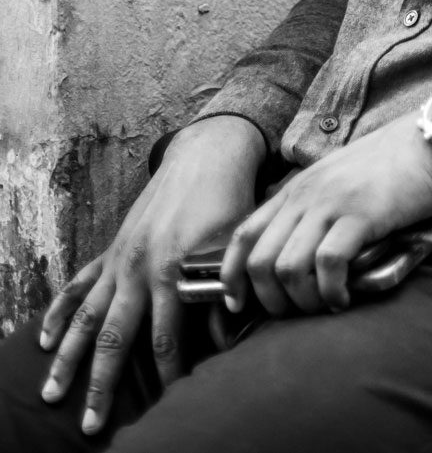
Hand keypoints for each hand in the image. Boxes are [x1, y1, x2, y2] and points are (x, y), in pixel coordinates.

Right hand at [39, 114, 265, 437]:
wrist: (208, 155)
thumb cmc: (229, 202)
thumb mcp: (235, 246)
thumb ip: (226, 293)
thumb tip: (226, 341)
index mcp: (172, 270)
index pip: (166, 340)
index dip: (168, 375)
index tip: (167, 403)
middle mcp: (138, 270)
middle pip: (114, 339)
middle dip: (102, 385)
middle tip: (91, 426)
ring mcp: (119, 260)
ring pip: (86, 318)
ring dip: (68, 359)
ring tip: (51, 394)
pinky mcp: (112, 249)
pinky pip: (79, 285)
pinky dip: (60, 312)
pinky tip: (46, 339)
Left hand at [220, 110, 431, 316]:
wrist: (430, 144)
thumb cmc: (389, 167)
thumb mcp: (338, 181)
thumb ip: (313, 207)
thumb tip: (295, 249)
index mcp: (296, 188)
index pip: (243, 234)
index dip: (233, 276)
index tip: (236, 304)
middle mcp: (306, 195)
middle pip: (261, 260)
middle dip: (269, 300)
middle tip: (292, 314)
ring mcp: (332, 203)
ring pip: (289, 267)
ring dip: (301, 301)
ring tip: (322, 306)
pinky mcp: (361, 215)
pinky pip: (329, 264)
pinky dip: (331, 292)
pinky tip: (344, 298)